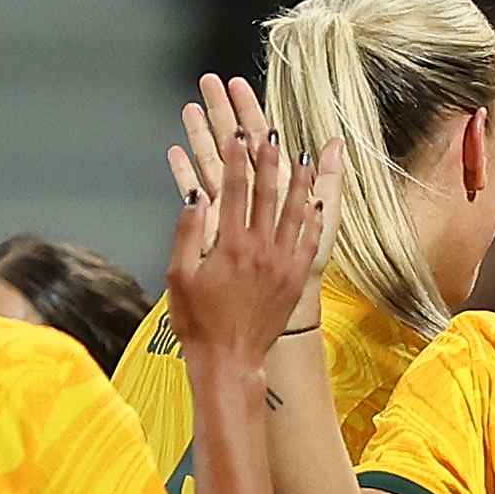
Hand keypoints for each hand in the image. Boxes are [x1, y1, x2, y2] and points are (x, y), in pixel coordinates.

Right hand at [163, 71, 336, 358]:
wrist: (230, 361)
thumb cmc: (199, 322)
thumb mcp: (179, 276)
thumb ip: (187, 232)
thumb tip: (195, 194)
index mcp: (230, 245)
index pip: (235, 189)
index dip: (238, 158)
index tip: (240, 133)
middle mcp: (261, 250)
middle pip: (267, 193)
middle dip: (269, 159)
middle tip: (272, 132)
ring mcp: (282, 265)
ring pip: (293, 213)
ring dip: (298, 182)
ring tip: (302, 157)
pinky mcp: (294, 280)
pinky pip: (307, 242)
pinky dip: (312, 220)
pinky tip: (315, 202)